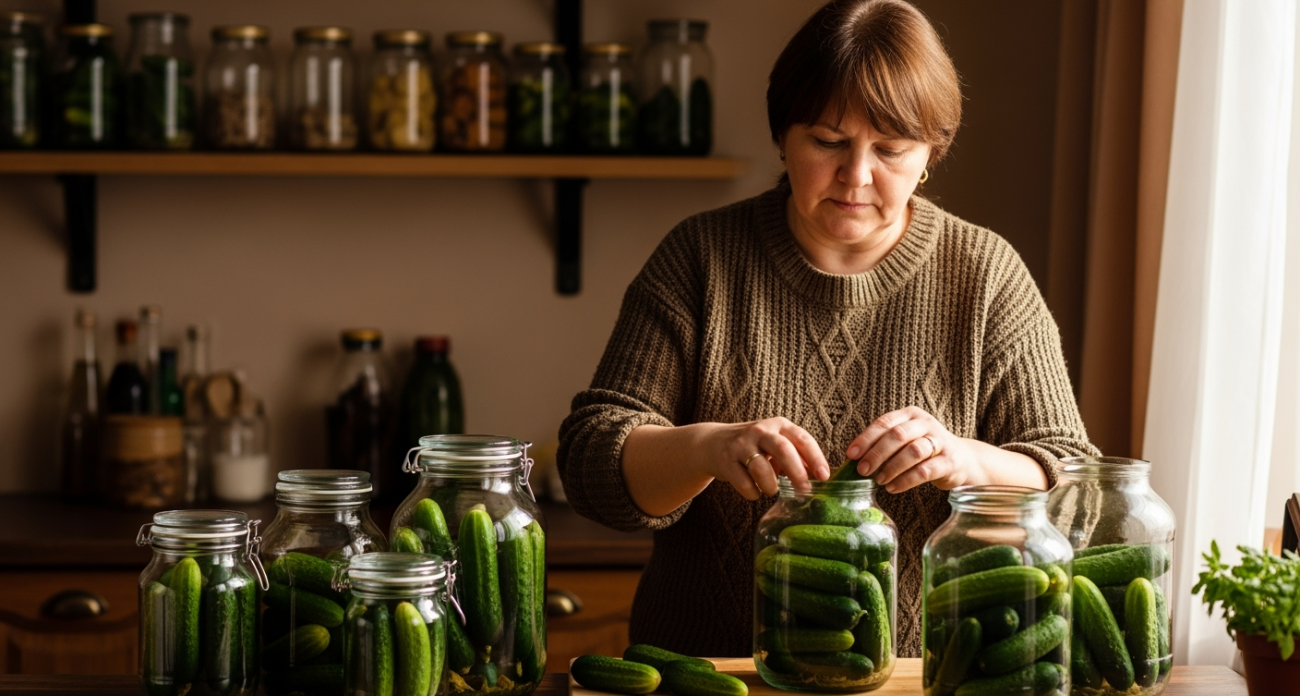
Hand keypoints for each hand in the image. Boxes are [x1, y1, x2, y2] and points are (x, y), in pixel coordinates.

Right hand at [704, 418, 830, 499]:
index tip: (824, 476)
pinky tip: (754, 490)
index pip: (802, 438)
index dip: (816, 458)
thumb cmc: (753, 446)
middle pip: (783, 450)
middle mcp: (760, 431)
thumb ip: (797, 457)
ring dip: (771, 486)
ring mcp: (741, 445)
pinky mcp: (726, 461)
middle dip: (797, 473)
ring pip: (762, 469)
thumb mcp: (775, 444)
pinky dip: (753, 493)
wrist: (713, 443)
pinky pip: (745, 484)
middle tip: (804, 491)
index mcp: (778, 425)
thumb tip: (819, 477)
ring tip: (772, 489)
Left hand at [845, 406, 981, 493]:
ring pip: (912, 451)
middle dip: (877, 454)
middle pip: (897, 435)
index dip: (866, 438)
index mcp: (910, 415)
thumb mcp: (905, 441)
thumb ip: (884, 445)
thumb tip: (854, 460)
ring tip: (879, 480)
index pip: (885, 422)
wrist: (962, 460)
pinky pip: (925, 470)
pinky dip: (906, 480)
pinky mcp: (950, 460)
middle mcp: (926, 424)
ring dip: (892, 467)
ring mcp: (940, 441)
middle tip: (863, 470)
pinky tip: (893, 488)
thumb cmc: (925, 451)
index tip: (851, 454)